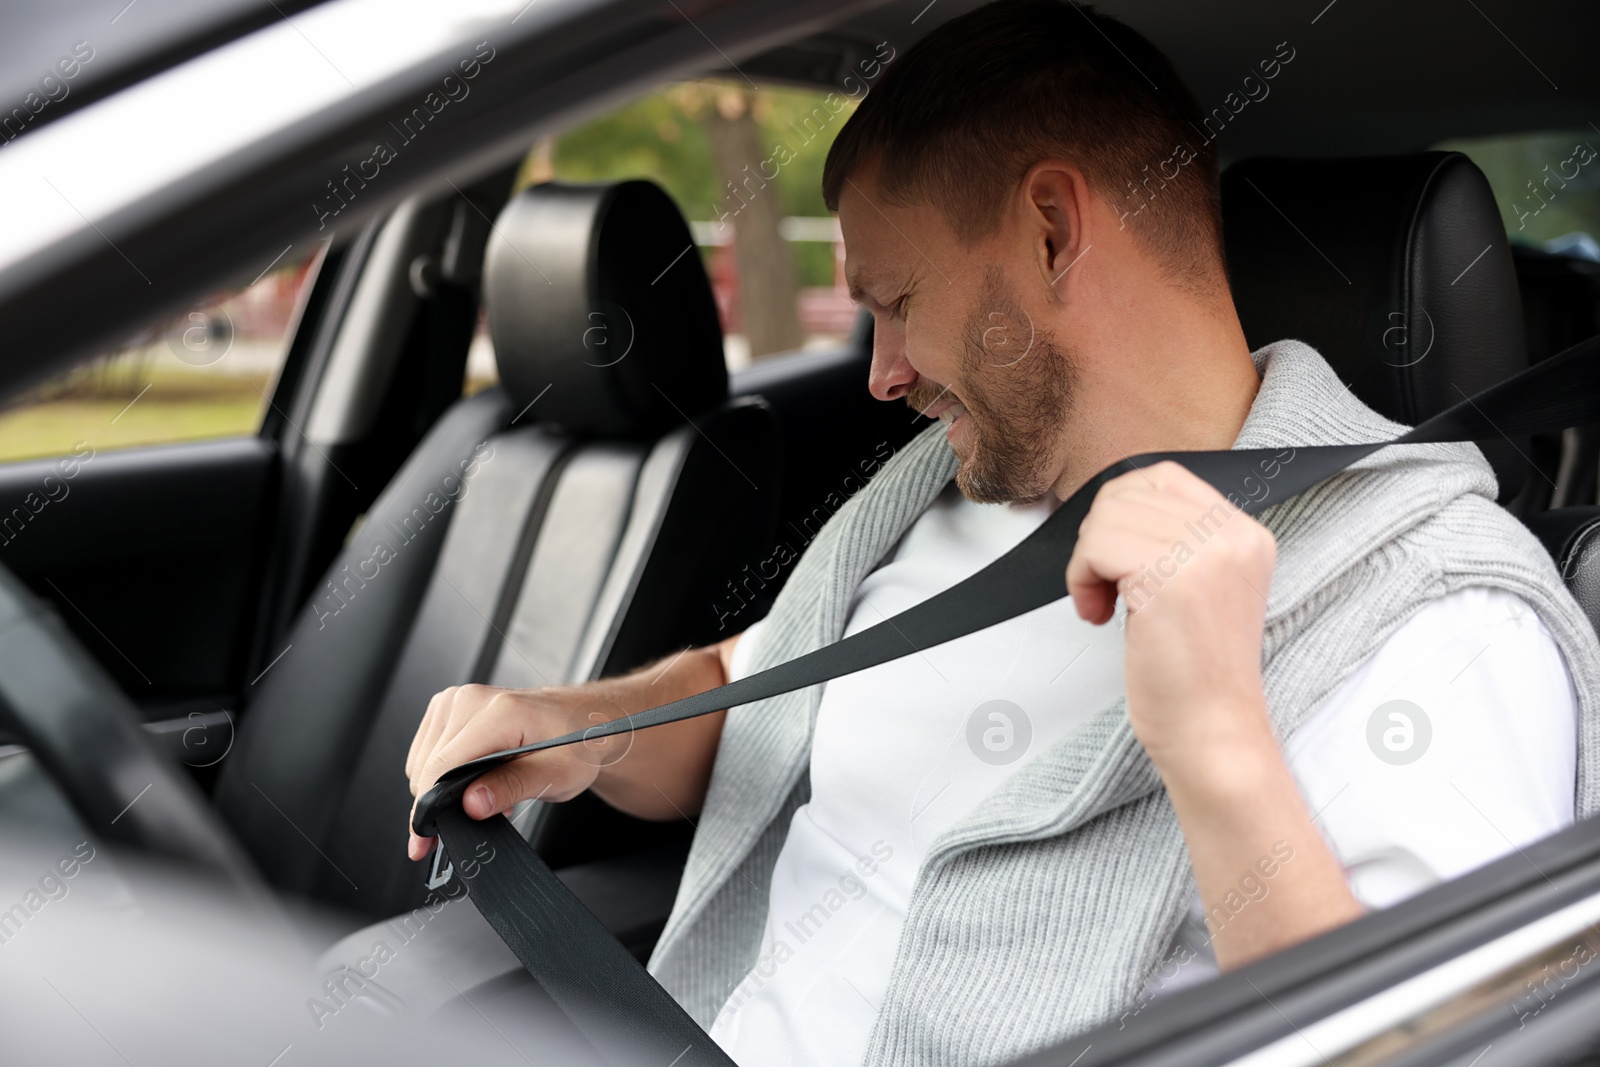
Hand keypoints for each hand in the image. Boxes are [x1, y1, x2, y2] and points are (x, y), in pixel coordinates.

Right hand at [405, 684, 623, 861]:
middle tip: (486, 810)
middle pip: (427, 766)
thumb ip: (512, 787)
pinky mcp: (449, 706)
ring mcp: (457, 699)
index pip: (442, 766)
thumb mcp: (556, 775)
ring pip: (422, 761)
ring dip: (445, 787)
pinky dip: (444, 772)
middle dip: (444, 802)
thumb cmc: (576, 743)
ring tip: (489, 788)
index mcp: (499, 712)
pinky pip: (427, 751)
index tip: (424, 840)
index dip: (430, 809)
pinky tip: (476, 774)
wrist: (584, 721)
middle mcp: (471, 699)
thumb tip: (472, 804)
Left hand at [1065, 460, 1276, 768]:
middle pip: (1130, 490)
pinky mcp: (1171, 577)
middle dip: (1098, 536)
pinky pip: (1096, 546)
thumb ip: (1174, 539)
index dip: (1120, 512)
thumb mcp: (1200, 588)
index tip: (1116, 561)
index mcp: (1246, 533)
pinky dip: (1081, 579)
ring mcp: (1206, 552)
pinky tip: (1098, 614)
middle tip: (1104, 586)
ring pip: (1107, 516)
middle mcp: (1234, 535)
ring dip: (1086, 561)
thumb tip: (1115, 507)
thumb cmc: (1195, 674)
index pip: (1164, 477)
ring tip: (1102, 604)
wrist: (1213, 733)